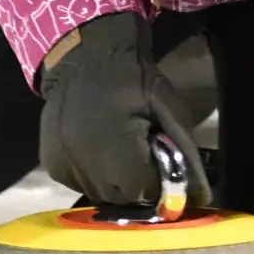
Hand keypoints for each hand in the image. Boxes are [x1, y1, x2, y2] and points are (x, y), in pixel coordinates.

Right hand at [36, 10, 207, 216]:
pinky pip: (79, 184)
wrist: (85, 54)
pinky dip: (91, 176)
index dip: (158, 181)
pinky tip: (97, 151)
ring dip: (113, 182)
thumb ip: (185, 153)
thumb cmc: (133, 78)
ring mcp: (63, 167)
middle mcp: (84, 166)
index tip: (160, 162)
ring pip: (98, 195)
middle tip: (142, 157)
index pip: (144, 192)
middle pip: (120, 199)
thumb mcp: (168, 108)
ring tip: (119, 153)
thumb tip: (202, 196)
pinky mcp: (51, 165)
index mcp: (116, 152)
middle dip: (136, 184)